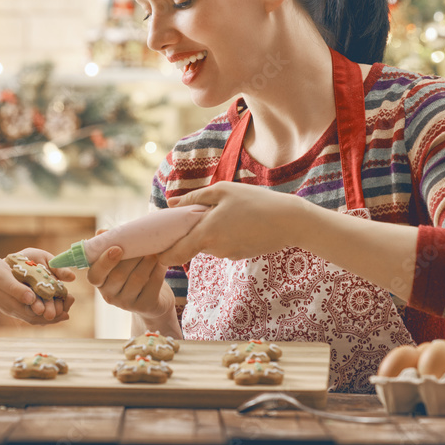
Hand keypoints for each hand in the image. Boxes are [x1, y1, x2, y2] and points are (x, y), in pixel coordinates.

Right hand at [0, 250, 73, 324]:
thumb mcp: (2, 278)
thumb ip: (16, 289)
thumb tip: (31, 299)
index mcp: (12, 305)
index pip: (35, 316)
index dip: (51, 316)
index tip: (65, 313)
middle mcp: (14, 309)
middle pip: (37, 318)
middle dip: (54, 315)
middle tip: (69, 308)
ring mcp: (14, 306)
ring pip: (36, 314)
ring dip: (51, 311)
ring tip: (66, 303)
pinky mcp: (15, 300)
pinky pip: (32, 307)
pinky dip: (44, 304)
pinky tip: (54, 298)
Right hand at [86, 245, 172, 319]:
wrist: (154, 297)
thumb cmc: (133, 271)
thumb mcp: (120, 260)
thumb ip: (110, 245)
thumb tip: (101, 232)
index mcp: (100, 282)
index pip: (95, 275)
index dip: (104, 262)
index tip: (117, 248)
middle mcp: (109, 295)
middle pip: (119, 275)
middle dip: (132, 257)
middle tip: (143, 243)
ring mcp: (127, 303)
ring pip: (137, 278)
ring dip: (147, 261)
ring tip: (154, 250)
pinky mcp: (145, 306)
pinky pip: (153, 284)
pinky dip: (158, 270)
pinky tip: (162, 261)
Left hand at [161, 182, 308, 265]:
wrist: (290, 221)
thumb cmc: (256, 201)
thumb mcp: (223, 190)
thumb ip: (194, 197)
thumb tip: (170, 203)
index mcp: (206, 233)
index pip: (175, 254)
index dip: (162, 254)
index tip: (155, 248)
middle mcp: (215, 249)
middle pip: (190, 247)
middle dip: (186, 236)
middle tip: (186, 218)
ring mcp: (228, 254)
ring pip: (207, 244)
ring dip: (206, 232)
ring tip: (218, 213)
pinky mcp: (239, 254)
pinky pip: (222, 245)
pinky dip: (221, 235)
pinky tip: (235, 221)